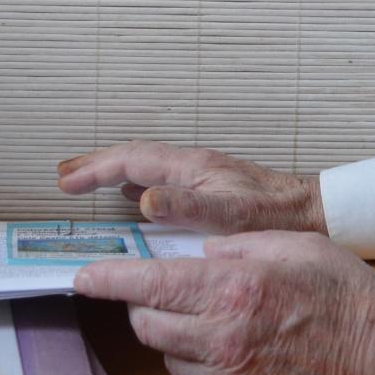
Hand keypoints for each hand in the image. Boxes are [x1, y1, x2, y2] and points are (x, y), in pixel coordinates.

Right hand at [57, 141, 326, 235]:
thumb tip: (143, 199)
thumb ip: (188, 206)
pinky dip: (135, 186)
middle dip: (95, 165)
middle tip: (63, 178)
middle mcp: (193, 166)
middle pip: (132, 158)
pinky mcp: (208, 190)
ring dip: (112, 174)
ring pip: (144, 168)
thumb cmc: (275, 217)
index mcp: (192, 166)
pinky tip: (131, 202)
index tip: (66, 182)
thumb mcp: (230, 214)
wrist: (310, 214)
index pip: (131, 159)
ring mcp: (199, 176)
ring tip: (84, 183)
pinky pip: (159, 182)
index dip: (95, 169)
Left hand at [75, 232, 374, 374]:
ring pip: (169, 356)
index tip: (84, 274)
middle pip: (147, 323)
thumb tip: (203, 251)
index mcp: (235, 290)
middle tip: (157, 288)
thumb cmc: (355, 303)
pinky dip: (202, 362)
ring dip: (173, 334)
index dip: (108, 278)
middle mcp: (224, 339)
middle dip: (141, 303)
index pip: (148, 283)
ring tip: (207, 317)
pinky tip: (232, 347)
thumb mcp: (300, 247)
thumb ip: (242, 244)